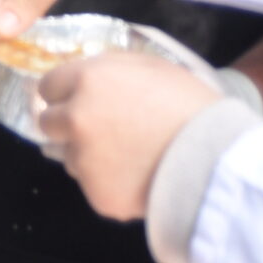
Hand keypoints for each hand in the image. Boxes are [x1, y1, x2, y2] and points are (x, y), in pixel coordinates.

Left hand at [33, 51, 221, 220]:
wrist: (215, 162)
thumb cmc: (191, 106)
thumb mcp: (152, 66)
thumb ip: (110, 68)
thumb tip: (84, 76)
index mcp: (87, 81)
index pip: (47, 86)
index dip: (64, 93)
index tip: (78, 99)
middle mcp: (75, 120)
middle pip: (48, 123)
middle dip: (67, 124)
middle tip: (100, 130)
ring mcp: (83, 161)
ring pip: (68, 156)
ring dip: (86, 155)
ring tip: (125, 155)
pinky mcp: (96, 195)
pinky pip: (92, 185)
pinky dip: (107, 182)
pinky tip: (136, 177)